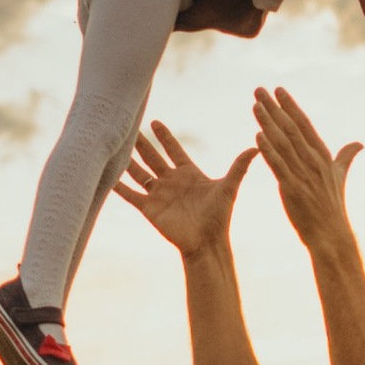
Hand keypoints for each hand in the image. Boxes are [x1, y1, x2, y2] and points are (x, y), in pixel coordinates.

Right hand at [113, 119, 255, 259]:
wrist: (206, 243)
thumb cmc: (219, 216)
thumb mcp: (229, 187)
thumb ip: (239, 166)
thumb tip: (257, 147)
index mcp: (189, 173)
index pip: (173, 150)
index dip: (165, 137)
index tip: (154, 121)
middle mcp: (171, 181)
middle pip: (153, 158)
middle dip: (142, 143)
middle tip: (128, 126)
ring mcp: (159, 194)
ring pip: (139, 173)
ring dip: (128, 160)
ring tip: (114, 146)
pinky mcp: (149, 208)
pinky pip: (131, 194)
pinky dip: (118, 185)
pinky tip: (106, 175)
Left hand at [252, 87, 362, 249]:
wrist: (331, 234)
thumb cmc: (333, 207)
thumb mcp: (341, 177)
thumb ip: (346, 157)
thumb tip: (359, 144)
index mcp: (323, 155)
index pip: (304, 124)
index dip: (291, 106)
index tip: (278, 89)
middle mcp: (313, 161)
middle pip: (290, 128)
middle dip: (274, 107)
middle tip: (259, 89)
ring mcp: (303, 174)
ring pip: (282, 142)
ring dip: (267, 122)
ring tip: (254, 105)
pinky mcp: (292, 188)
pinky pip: (278, 165)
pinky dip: (268, 150)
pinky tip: (257, 136)